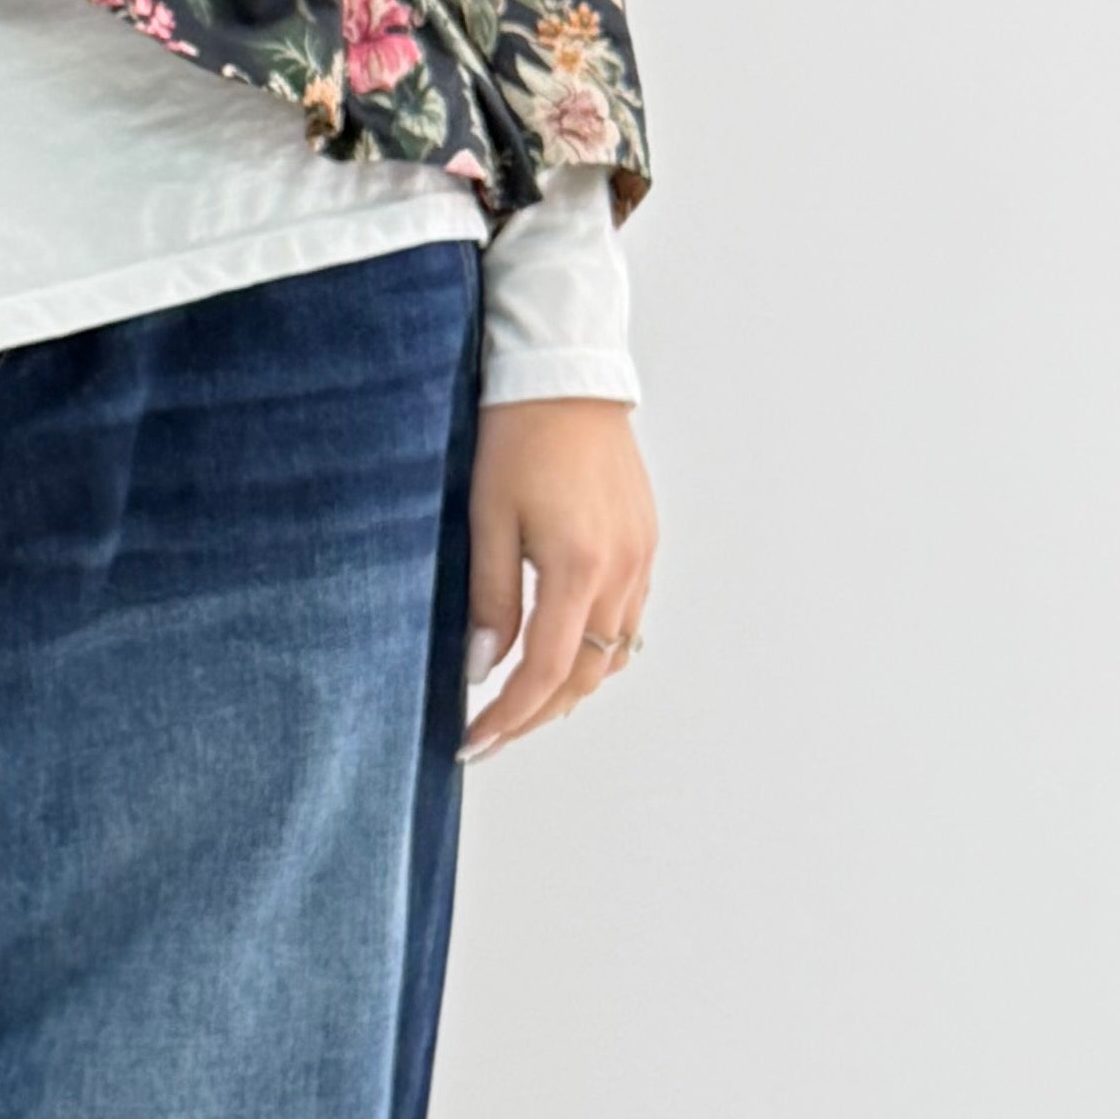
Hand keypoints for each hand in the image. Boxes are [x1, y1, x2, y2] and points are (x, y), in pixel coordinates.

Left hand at [460, 397, 658, 762]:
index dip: (508, 716)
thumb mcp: (486, 519)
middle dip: (537, 714)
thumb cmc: (517, 436)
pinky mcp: (645, 542)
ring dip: (569, 686)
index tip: (473, 741)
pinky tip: (562, 649)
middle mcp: (621, 571)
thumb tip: (481, 667)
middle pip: (584, 676)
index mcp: (578, 568)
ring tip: (522, 702)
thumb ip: (488, 600)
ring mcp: (641, 558)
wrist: (565, 377)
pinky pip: (628, 619)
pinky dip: (596, 649)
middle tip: (492, 733)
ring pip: (613, 655)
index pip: (543, 672)